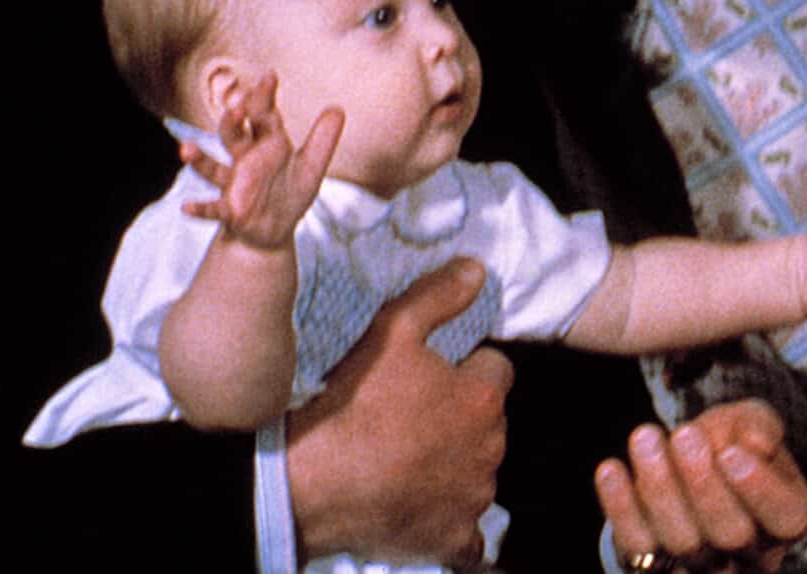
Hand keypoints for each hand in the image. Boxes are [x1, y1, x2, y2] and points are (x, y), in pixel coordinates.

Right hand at [180, 72, 342, 248]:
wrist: (273, 232)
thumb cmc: (289, 193)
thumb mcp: (311, 167)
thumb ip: (323, 140)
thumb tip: (338, 108)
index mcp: (268, 144)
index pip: (264, 116)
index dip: (265, 98)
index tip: (269, 76)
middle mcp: (245, 160)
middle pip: (234, 135)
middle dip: (233, 121)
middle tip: (236, 106)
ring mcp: (234, 185)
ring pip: (213, 168)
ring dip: (199, 159)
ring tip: (185, 148)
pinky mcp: (229, 211)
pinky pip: (212, 209)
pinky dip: (200, 208)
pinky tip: (186, 207)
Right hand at [287, 258, 512, 567]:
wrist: (310, 484)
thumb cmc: (352, 406)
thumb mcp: (392, 331)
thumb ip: (439, 296)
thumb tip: (477, 269)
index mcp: (483, 398)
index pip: (496, 369)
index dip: (465, 368)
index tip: (432, 375)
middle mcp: (490, 449)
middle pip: (488, 421)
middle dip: (461, 416)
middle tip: (412, 416)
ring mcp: (473, 498)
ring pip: (477, 470)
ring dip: (455, 464)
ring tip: (406, 457)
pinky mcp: (452, 537)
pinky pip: (469, 533)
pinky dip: (453, 523)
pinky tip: (427, 510)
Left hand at [595, 400, 806, 572]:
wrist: (692, 463)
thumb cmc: (731, 443)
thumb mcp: (752, 424)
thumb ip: (760, 425)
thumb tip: (756, 441)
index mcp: (787, 519)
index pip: (784, 516)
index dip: (759, 488)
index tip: (731, 452)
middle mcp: (748, 553)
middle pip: (731, 534)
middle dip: (704, 483)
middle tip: (685, 435)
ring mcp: (700, 565)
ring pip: (682, 542)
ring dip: (659, 487)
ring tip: (646, 438)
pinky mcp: (652, 563)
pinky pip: (636, 545)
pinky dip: (621, 507)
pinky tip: (612, 470)